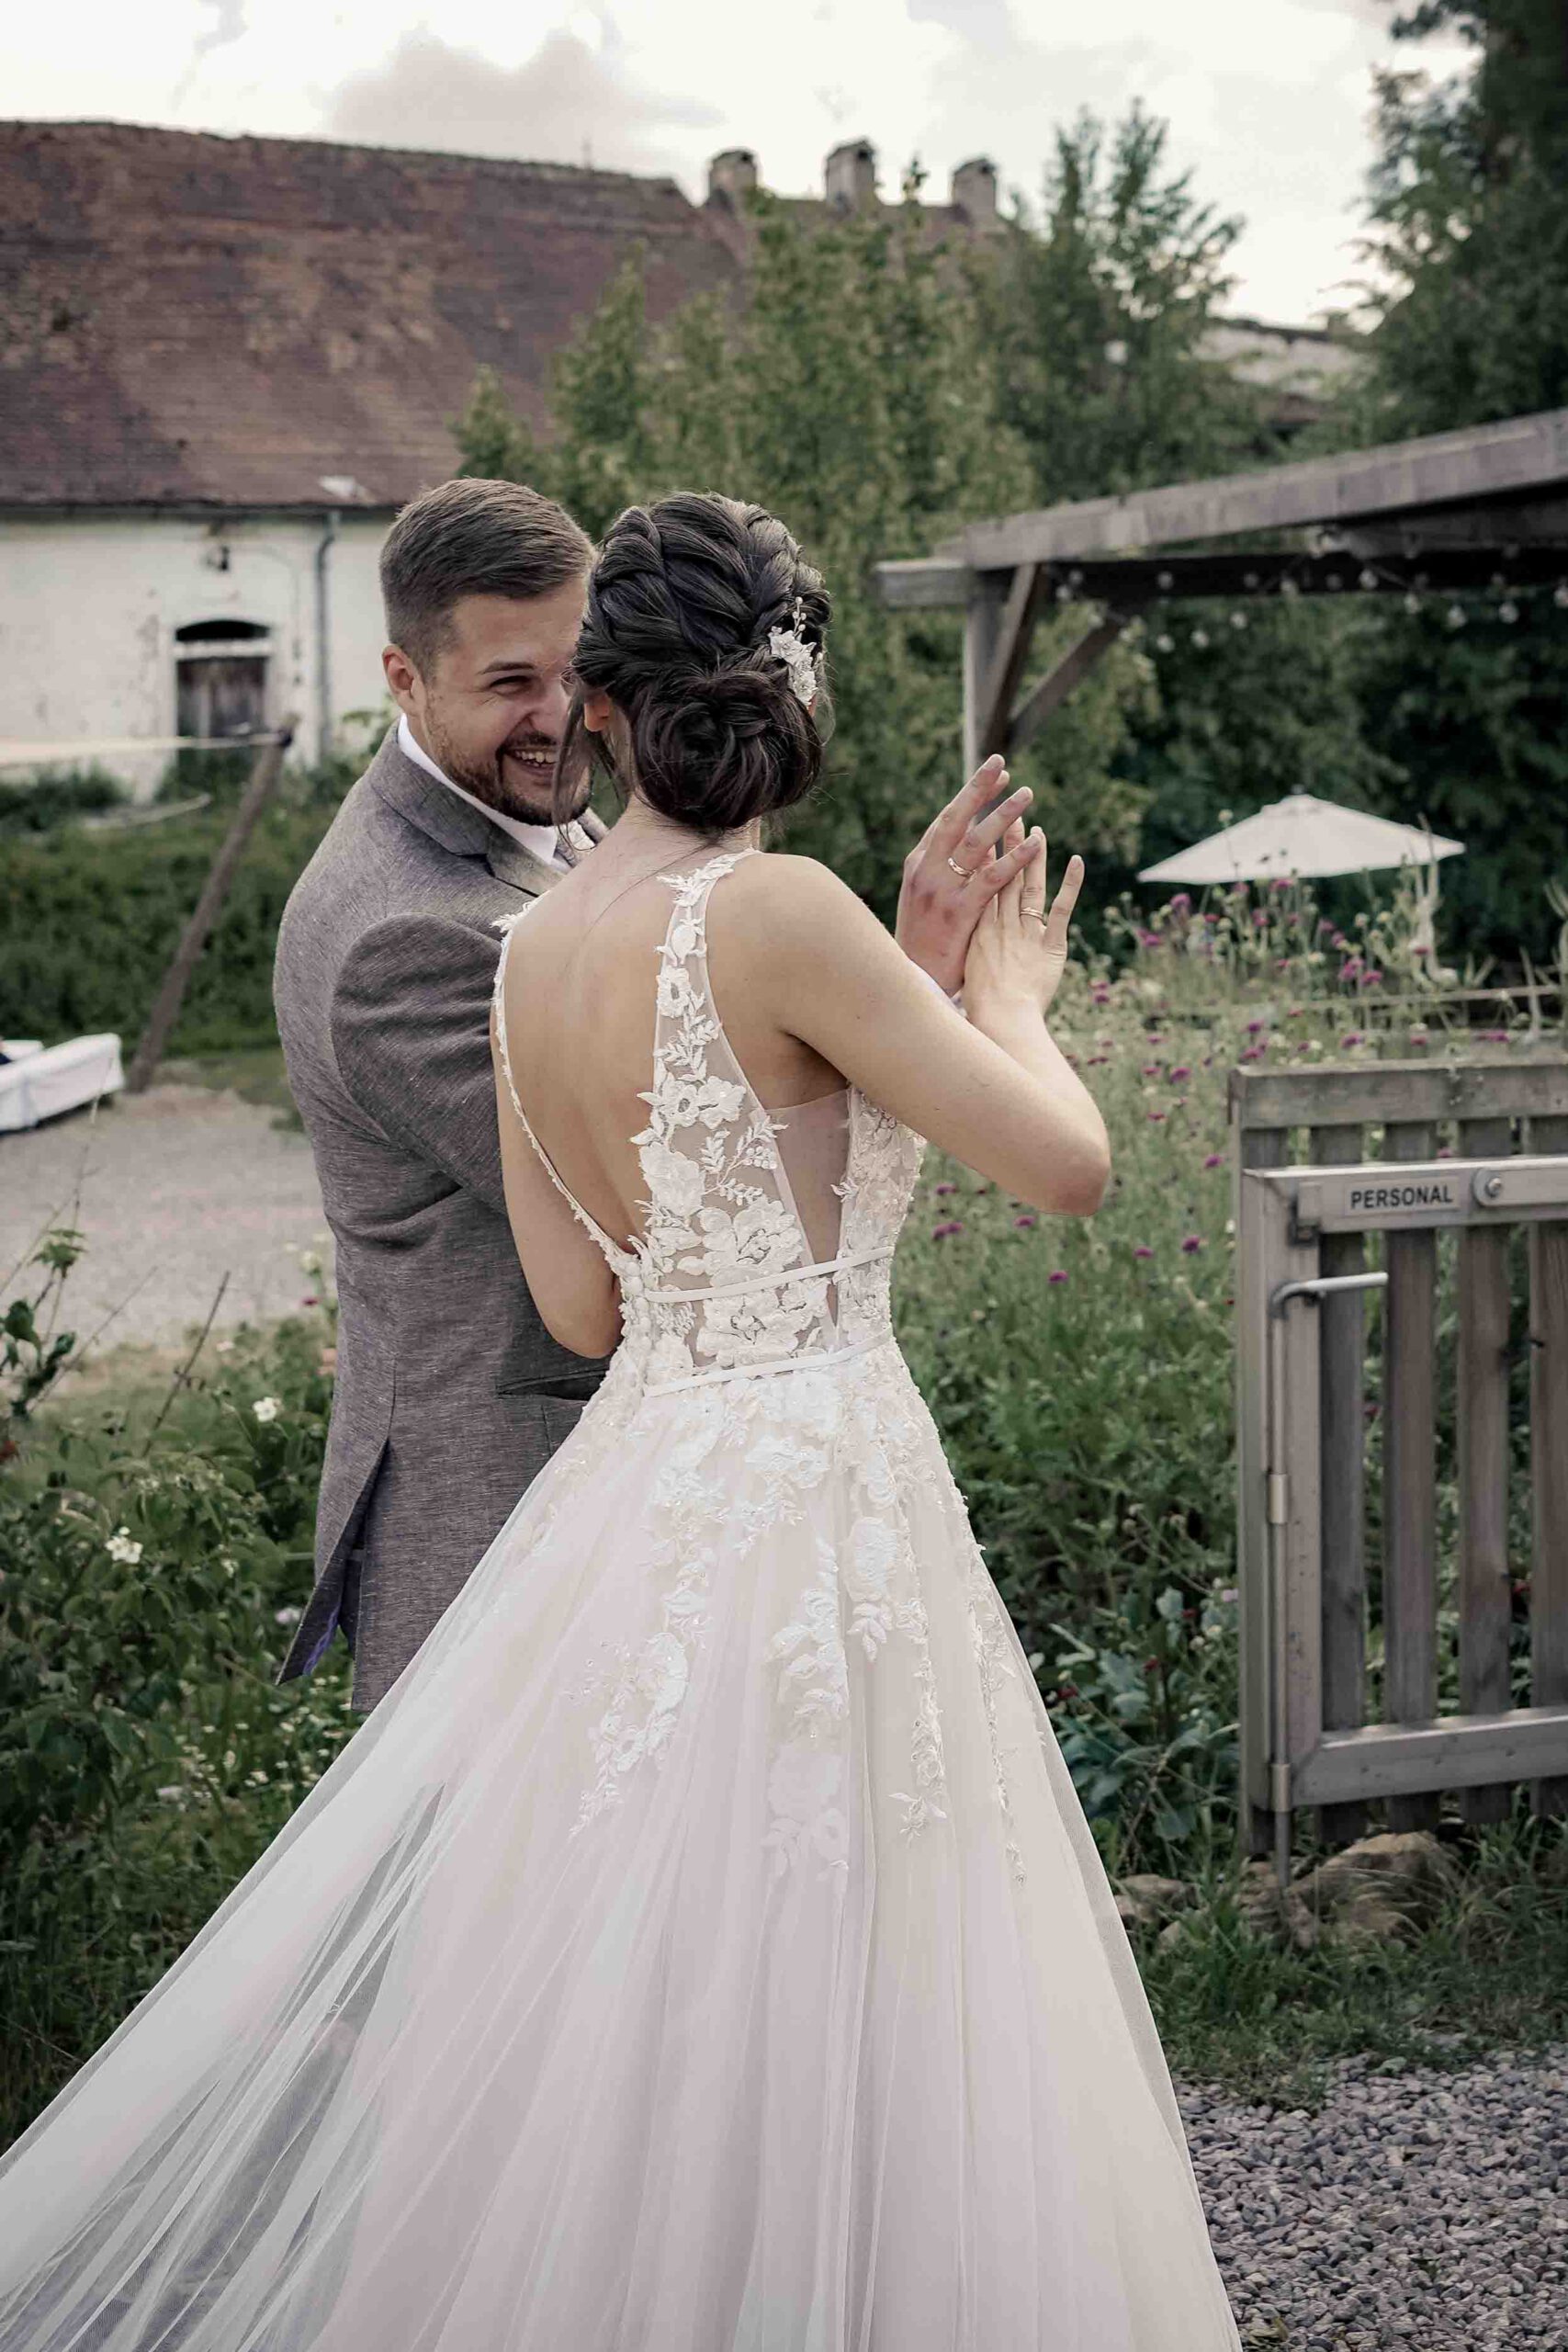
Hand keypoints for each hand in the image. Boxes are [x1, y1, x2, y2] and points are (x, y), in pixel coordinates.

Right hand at [894, 754, 1045, 995]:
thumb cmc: (921, 942)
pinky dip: (1014, 858)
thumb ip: (940, 871)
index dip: (971, 794)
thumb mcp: (922, 900)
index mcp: (917, 865)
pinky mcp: (959, 912)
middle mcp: (925, 871)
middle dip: (979, 789)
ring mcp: (941, 891)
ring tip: (1027, 794)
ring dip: (1003, 815)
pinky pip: (992, 878)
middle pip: (955, 819)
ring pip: (975, 843)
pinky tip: (1035, 843)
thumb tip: (963, 846)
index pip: (946, 820)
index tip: (994, 773)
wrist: (911, 982)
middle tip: (1002, 763)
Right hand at [962, 828, 1084, 1029]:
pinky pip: (1062, 908)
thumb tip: (957, 938)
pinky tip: (1076, 861)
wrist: (1001, 1019)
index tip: (981, 830)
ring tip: (1036, 828)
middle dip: (1005, 842)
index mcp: (978, 930)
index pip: (979, 884)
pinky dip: (1071, 883)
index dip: (981, 855)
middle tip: (1008, 814)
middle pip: (1003, 875)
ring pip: (1029, 885)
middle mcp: (1000, 925)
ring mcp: (1026, 932)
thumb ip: (965, 949)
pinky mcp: (1052, 944)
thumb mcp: (963, 970)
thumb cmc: (979, 1005)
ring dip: (1033, 855)